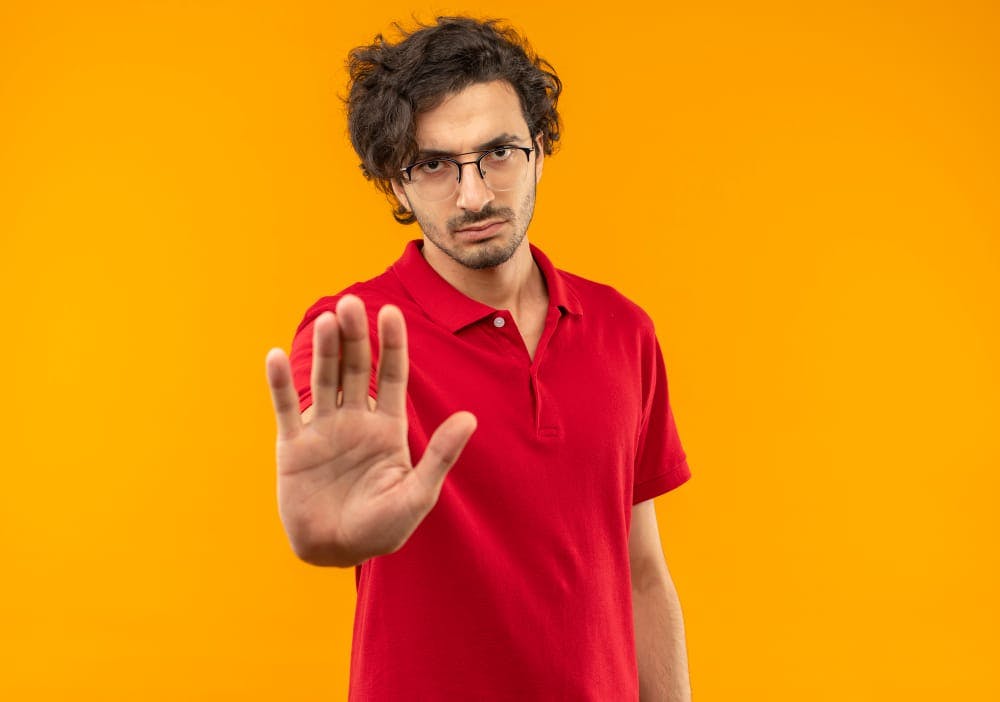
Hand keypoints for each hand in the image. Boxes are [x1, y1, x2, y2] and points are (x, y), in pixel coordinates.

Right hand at [265, 294, 476, 566]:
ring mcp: (324, 430)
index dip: (392, 344)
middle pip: (356, 368)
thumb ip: (441, 456)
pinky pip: (286, 409)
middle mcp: (356, 420)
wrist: (336, 552)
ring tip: (327, 320)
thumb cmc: (382, 528)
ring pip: (325, 380)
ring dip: (325, 350)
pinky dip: (280, 384)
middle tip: (352, 303)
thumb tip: (470, 417)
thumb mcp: (418, 494)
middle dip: (356, 336)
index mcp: (387, 427)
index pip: (391, 376)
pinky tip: (275, 356)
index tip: (391, 313)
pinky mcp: (293, 447)